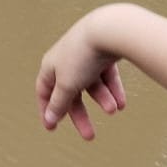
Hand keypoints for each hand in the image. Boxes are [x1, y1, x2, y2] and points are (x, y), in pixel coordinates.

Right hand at [36, 8, 126, 137]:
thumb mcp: (67, 85)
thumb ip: (59, 104)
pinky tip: (121, 104)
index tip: (52, 128)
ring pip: (92, 86)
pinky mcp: (104, 52)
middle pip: (71, 93)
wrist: (109, 30)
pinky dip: (113, 90)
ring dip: (103, 100)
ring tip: (114, 110)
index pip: (45, 91)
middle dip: (81, 115)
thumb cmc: (82, 56)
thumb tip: (50, 119)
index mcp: (51, 65)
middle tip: (90, 137)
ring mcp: (86, 56)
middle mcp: (67, 60)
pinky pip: (107, 76)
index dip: (47, 110)